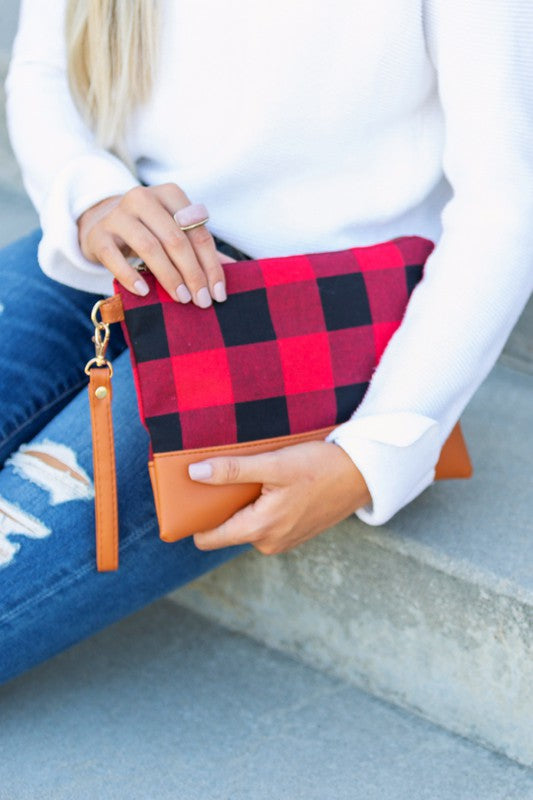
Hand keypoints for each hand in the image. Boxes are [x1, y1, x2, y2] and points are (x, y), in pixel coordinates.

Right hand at [77, 183, 235, 306]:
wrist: (102, 223)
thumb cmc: (149, 231)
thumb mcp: (174, 232)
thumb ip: (200, 248)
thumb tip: (235, 270)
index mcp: (170, 194)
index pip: (197, 232)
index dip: (211, 265)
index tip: (219, 293)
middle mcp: (143, 198)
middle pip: (175, 239)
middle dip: (192, 273)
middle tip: (201, 301)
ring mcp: (118, 215)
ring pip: (149, 247)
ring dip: (169, 276)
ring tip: (182, 298)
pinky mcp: (98, 235)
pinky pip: (114, 257)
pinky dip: (130, 275)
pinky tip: (144, 291)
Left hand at [188, 441, 371, 554]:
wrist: (364, 475)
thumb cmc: (321, 467)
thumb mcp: (274, 464)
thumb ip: (233, 471)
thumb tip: (195, 474)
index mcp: (259, 529)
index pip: (208, 538)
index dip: (194, 519)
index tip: (187, 498)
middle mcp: (269, 542)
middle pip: (226, 529)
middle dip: (221, 506)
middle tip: (224, 475)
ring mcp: (283, 541)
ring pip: (247, 524)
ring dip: (244, 504)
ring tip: (254, 476)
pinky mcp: (295, 534)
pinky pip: (265, 523)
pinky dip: (262, 506)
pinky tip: (273, 485)